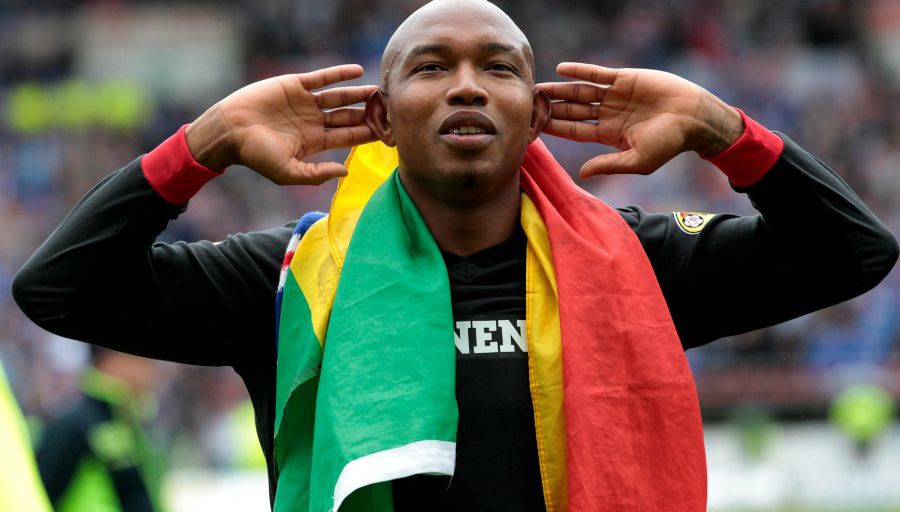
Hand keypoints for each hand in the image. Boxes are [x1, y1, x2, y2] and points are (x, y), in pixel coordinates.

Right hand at [186, 64, 378, 184]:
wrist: (229, 131)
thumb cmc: (256, 155)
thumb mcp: (289, 172)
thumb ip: (317, 173)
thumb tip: (346, 172)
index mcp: (314, 142)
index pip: (349, 136)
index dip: (368, 134)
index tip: (389, 132)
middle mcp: (314, 121)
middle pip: (349, 115)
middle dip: (369, 113)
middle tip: (392, 108)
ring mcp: (305, 102)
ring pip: (339, 96)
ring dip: (359, 93)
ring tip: (380, 90)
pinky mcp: (295, 85)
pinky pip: (321, 78)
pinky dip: (339, 74)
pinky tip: (358, 71)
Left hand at [536, 62, 743, 177]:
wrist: (694, 118)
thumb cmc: (669, 144)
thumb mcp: (637, 161)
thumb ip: (608, 164)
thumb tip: (582, 173)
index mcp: (609, 134)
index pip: (575, 130)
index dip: (555, 128)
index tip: (534, 126)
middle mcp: (608, 114)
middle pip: (572, 110)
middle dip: (551, 107)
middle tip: (528, 104)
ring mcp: (615, 95)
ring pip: (581, 92)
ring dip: (559, 89)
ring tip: (537, 87)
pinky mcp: (625, 78)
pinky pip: (597, 73)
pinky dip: (580, 71)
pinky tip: (561, 69)